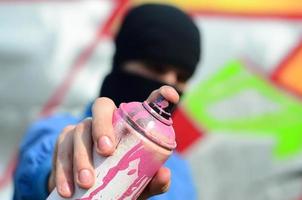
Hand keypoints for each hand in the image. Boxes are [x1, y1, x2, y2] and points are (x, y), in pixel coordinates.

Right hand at [48, 86, 178, 198]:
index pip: (142, 106)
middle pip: (101, 106)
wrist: (89, 192)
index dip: (159, 96)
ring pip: (78, 130)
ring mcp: (82, 129)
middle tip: (106, 151)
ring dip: (80, 155)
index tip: (171, 95)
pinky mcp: (63, 143)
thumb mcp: (136, 183)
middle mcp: (104, 121)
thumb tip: (164, 174)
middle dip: (102, 126)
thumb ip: (152, 180)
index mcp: (126, 127)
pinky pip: (60, 149)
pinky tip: (67, 188)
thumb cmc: (118, 181)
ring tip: (87, 181)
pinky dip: (62, 169)